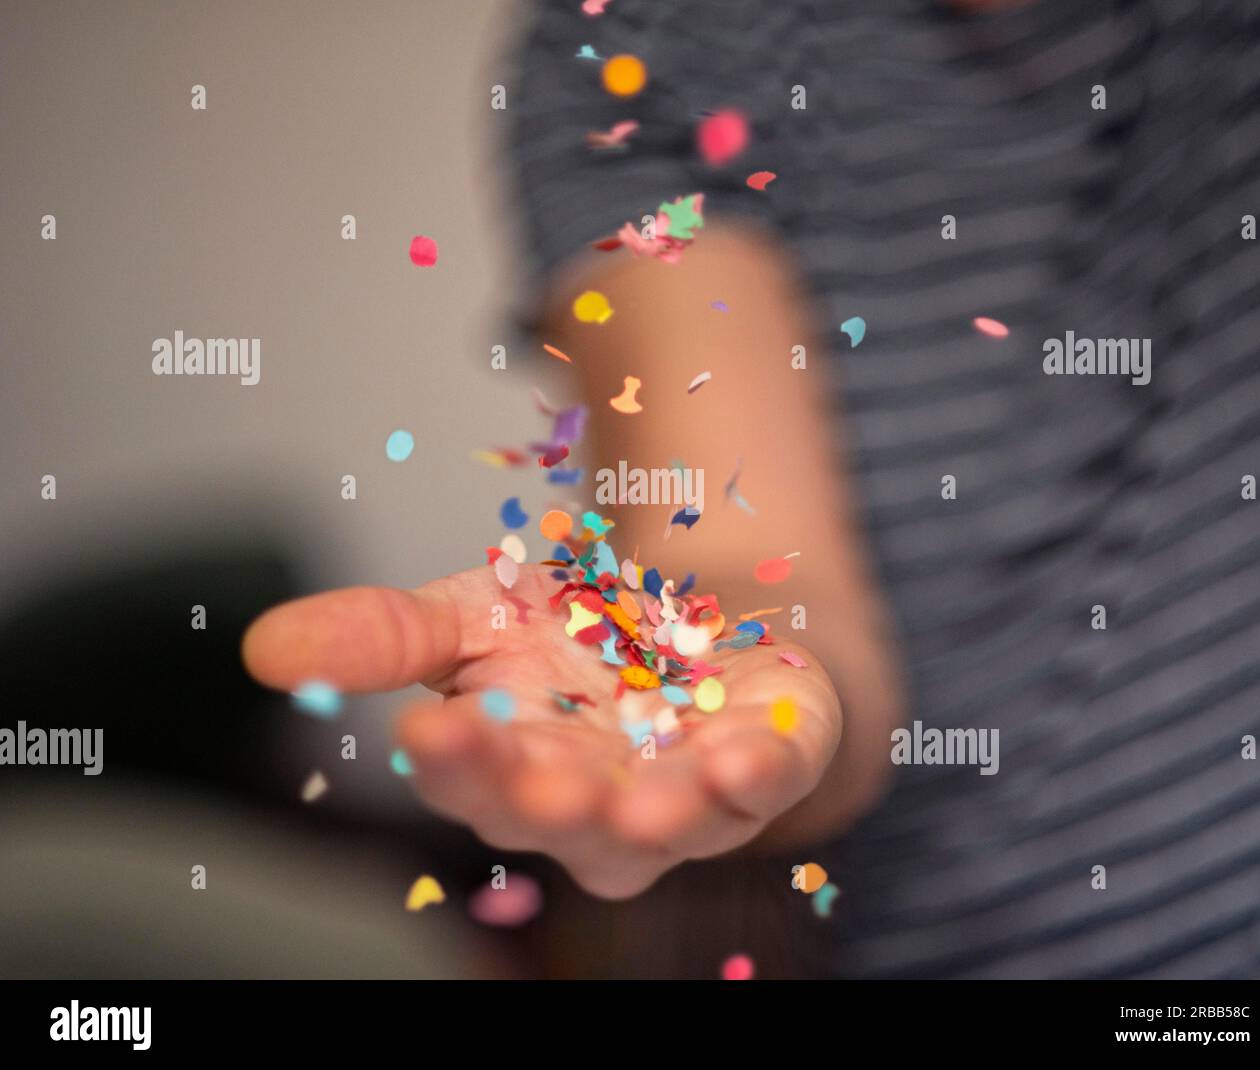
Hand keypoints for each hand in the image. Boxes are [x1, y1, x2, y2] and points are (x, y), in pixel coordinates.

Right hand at [242, 565, 840, 897]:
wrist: (697, 618)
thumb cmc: (577, 634)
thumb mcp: (473, 613)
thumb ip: (387, 635)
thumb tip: (266, 648)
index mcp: (517, 761)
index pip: (473, 778)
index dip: (453, 762)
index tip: (427, 726)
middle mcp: (600, 795)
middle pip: (565, 817)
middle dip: (549, 803)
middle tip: (539, 784)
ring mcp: (688, 787)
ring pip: (670, 825)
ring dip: (658, 815)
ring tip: (645, 804)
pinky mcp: (768, 757)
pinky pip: (769, 780)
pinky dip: (759, 772)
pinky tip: (744, 754)